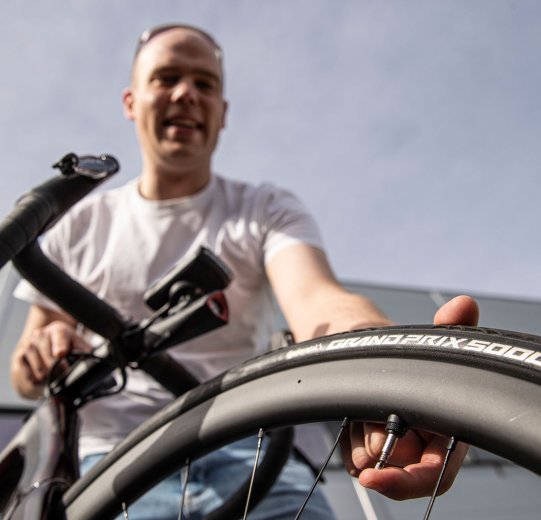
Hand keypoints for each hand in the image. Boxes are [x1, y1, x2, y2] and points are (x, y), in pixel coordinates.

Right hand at [11, 320, 91, 398]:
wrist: (46, 340)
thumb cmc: (66, 345)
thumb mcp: (78, 344)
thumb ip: (85, 352)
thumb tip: (92, 362)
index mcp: (58, 330)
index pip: (59, 338)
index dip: (60, 347)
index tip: (61, 353)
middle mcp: (40, 335)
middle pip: (50, 362)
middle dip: (59, 372)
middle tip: (64, 376)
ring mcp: (27, 345)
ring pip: (39, 372)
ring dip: (48, 380)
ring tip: (54, 378)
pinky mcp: (18, 357)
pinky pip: (27, 377)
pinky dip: (36, 384)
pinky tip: (42, 381)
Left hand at [341, 295, 478, 499]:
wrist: (359, 344)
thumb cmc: (397, 346)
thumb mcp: (424, 337)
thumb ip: (449, 327)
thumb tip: (464, 306)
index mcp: (448, 429)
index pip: (435, 475)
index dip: (407, 481)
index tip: (373, 477)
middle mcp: (422, 445)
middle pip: (393, 467)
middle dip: (372, 441)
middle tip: (362, 411)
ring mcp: (394, 449)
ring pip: (367, 462)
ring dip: (357, 434)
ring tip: (359, 405)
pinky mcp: (369, 447)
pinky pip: (352, 458)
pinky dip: (346, 438)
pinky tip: (350, 418)